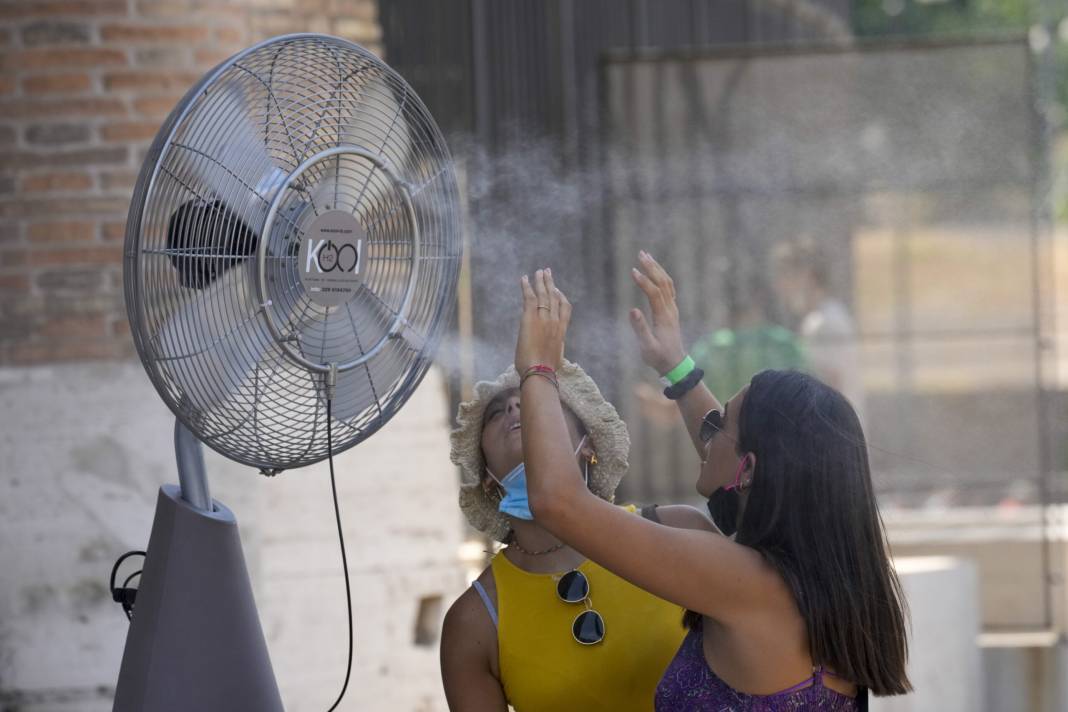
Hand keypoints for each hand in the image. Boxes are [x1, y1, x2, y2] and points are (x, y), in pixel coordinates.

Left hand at [516, 268, 571, 373]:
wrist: (539, 371)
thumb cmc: (546, 370)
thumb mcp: (555, 358)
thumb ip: (554, 350)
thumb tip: (552, 353)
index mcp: (562, 331)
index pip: (565, 308)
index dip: (561, 297)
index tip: (558, 290)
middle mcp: (555, 321)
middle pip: (554, 297)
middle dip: (551, 283)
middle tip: (548, 272)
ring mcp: (543, 318)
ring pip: (543, 294)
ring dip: (541, 281)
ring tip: (539, 271)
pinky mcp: (530, 318)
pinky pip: (529, 297)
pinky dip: (526, 286)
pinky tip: (524, 278)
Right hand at [629, 251, 686, 375]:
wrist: (675, 364)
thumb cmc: (659, 357)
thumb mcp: (647, 347)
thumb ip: (640, 329)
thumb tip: (632, 310)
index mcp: (663, 317)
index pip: (654, 293)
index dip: (644, 281)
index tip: (633, 271)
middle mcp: (670, 309)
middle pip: (663, 283)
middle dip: (652, 267)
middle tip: (641, 253)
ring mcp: (672, 309)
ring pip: (667, 283)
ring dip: (657, 268)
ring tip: (646, 256)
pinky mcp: (671, 311)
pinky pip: (669, 288)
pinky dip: (661, 276)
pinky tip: (655, 271)